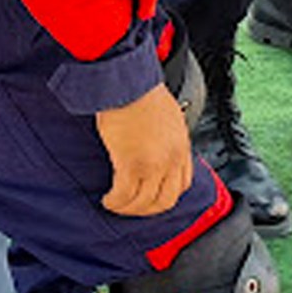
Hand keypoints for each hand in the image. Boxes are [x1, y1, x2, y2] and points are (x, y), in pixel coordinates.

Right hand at [94, 83, 193, 216]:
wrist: (129, 83)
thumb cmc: (142, 91)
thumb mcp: (168, 116)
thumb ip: (166, 136)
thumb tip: (154, 145)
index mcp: (182, 146)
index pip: (183, 184)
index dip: (167, 195)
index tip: (153, 197)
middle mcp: (172, 159)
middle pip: (165, 200)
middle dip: (147, 209)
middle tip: (133, 208)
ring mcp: (153, 165)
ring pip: (143, 202)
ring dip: (128, 208)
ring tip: (115, 204)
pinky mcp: (131, 165)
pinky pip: (124, 195)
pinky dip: (115, 201)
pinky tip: (108, 199)